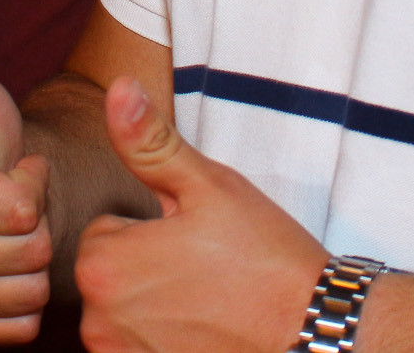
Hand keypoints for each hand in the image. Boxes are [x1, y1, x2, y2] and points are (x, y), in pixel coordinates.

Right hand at [0, 2, 53, 342]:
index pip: (15, 207)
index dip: (29, 182)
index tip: (14, 163)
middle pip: (25, 252)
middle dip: (36, 221)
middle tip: (17, 198)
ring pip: (26, 291)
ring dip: (35, 260)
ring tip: (14, 229)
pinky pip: (18, 327)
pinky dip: (27, 300)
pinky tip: (9, 266)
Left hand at [76, 79, 325, 352]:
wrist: (316, 335)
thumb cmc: (266, 260)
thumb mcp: (209, 186)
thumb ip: (149, 141)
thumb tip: (119, 87)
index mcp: (103, 262)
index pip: (105, 232)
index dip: (150, 232)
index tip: (192, 242)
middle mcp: (98, 319)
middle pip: (109, 278)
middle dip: (147, 271)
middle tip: (205, 272)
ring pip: (124, 317)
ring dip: (154, 311)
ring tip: (210, 304)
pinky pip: (139, 350)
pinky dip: (164, 344)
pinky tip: (206, 336)